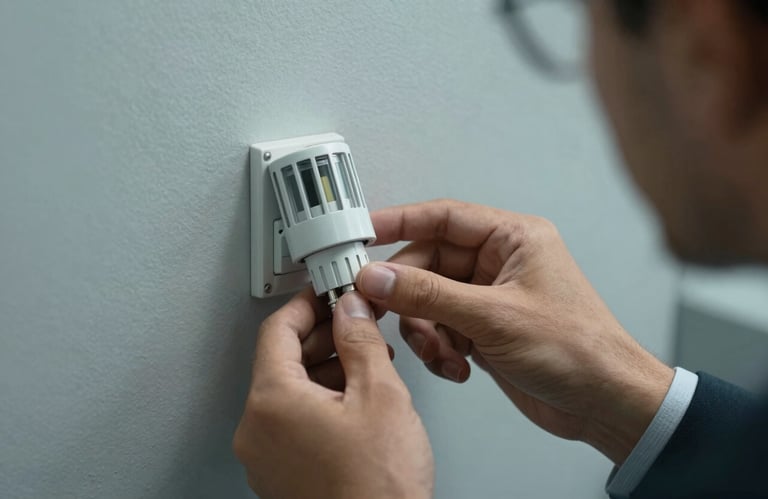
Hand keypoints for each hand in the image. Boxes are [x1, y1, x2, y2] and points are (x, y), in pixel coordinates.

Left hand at [233, 289, 432, 498]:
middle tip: (356, 323)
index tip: (328, 292)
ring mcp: (266, 456)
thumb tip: (350, 310)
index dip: (307, 304)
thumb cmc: (377, 489)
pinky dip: (321, 400)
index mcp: (272, 402)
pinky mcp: (281, 474)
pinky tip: (356, 397)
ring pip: (289, 391)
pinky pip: (293, 421)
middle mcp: (257, 430)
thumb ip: (360, 341)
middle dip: (323, 336)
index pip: (277, 330)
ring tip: (368, 362)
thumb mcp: (380, 395)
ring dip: (326, 368)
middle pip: (281, 359)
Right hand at [355, 199, 673, 464]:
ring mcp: (489, 298)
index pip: (444, 217)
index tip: (364, 234)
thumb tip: (379, 277)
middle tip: (380, 309)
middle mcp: (499, 264)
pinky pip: (440, 328)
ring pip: (429, 300)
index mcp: (513, 239)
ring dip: (425, 330)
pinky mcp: (484, 329)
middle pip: (428, 263)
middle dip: (408, 294)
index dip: (400, 222)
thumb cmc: (578, 350)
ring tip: (441, 353)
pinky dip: (439, 348)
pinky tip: (457, 366)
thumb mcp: (494, 317)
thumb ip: (429, 295)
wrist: (605, 403)